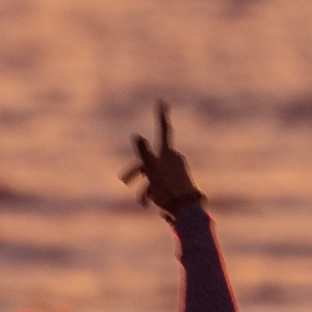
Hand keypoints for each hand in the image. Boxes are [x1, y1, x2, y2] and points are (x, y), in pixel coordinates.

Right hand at [122, 103, 204, 218]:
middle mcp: (173, 159)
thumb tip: (136, 136)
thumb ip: (144, 152)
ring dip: (145, 186)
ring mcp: (175, 171)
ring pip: (154, 174)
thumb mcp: (152, 170)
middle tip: (124, 180)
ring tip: (142, 202)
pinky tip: (149, 203)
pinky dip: (153, 192)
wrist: (186, 209)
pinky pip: (161, 183)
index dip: (161, 116)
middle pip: (150, 160)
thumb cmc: (168, 188)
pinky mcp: (177, 182)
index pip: (163, 130)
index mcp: (168, 153)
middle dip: (136, 170)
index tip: (162, 102)